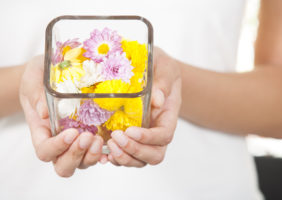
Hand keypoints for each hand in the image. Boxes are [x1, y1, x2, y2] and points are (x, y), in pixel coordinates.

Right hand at [19, 55, 104, 176]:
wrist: (50, 74)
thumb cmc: (39, 77)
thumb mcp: (34, 80)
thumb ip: (36, 95)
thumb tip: (45, 113)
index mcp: (41, 131)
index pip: (45, 151)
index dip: (57, 148)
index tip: (72, 132)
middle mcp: (58, 142)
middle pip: (63, 165)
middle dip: (76, 155)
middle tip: (88, 137)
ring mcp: (75, 142)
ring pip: (82, 163)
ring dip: (91, 156)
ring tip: (100, 139)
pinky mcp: (90, 137)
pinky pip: (97, 154)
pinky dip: (104, 154)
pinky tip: (111, 146)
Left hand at [107, 47, 181, 166]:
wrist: (154, 69)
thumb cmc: (161, 67)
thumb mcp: (165, 67)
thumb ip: (163, 82)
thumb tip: (157, 100)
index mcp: (168, 115)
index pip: (164, 136)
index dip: (148, 138)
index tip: (130, 130)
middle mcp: (158, 129)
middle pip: (154, 155)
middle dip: (135, 150)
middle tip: (116, 138)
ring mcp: (145, 135)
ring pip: (140, 159)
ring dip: (125, 157)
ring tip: (109, 146)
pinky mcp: (131, 135)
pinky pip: (126, 154)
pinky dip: (115, 157)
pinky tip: (103, 153)